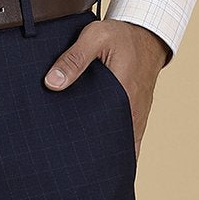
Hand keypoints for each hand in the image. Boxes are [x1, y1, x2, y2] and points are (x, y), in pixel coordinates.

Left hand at [43, 19, 169, 159]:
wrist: (146, 34)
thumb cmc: (121, 35)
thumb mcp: (95, 37)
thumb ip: (74, 58)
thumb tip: (51, 83)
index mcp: (123, 96)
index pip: (104, 134)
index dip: (88, 149)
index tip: (69, 160)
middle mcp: (132, 112)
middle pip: (109, 143)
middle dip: (91, 155)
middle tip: (66, 164)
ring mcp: (135, 116)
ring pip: (117, 143)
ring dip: (101, 150)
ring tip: (76, 161)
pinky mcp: (134, 114)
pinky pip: (123, 136)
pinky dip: (110, 144)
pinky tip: (93, 149)